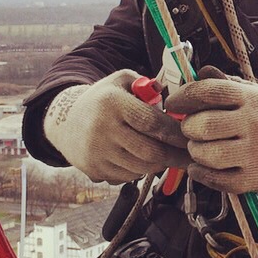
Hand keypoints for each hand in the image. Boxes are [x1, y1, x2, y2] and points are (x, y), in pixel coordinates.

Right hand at [43, 69, 189, 183]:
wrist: (65, 122)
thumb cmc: (103, 100)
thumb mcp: (122, 81)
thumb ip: (149, 85)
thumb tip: (174, 99)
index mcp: (112, 103)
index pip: (152, 123)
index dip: (176, 134)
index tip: (192, 137)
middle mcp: (102, 129)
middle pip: (150, 151)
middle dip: (175, 155)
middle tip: (190, 155)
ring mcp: (97, 153)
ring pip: (142, 168)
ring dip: (160, 164)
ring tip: (169, 155)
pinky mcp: (94, 170)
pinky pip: (128, 177)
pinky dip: (142, 171)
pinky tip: (145, 160)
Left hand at [165, 67, 257, 192]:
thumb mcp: (251, 94)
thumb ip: (223, 84)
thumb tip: (200, 72)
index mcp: (254, 98)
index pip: (209, 91)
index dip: (184, 97)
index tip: (173, 103)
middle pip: (203, 125)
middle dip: (189, 128)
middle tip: (192, 129)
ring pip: (207, 154)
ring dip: (195, 151)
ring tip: (201, 147)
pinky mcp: (256, 177)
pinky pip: (216, 179)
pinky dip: (201, 173)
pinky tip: (203, 166)